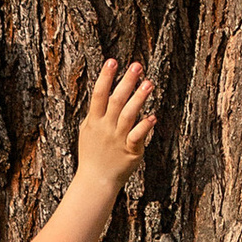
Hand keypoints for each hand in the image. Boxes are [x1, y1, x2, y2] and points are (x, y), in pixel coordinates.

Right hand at [74, 57, 156, 194]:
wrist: (96, 181)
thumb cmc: (93, 154)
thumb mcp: (88, 131)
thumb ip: (96, 112)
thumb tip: (101, 92)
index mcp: (94, 121)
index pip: (99, 95)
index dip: (105, 77)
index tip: (112, 61)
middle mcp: (106, 128)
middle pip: (116, 101)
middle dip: (126, 82)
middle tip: (137, 65)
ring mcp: (118, 139)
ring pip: (128, 115)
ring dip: (138, 99)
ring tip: (149, 83)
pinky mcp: (130, 150)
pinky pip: (137, 137)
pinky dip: (145, 127)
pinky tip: (153, 117)